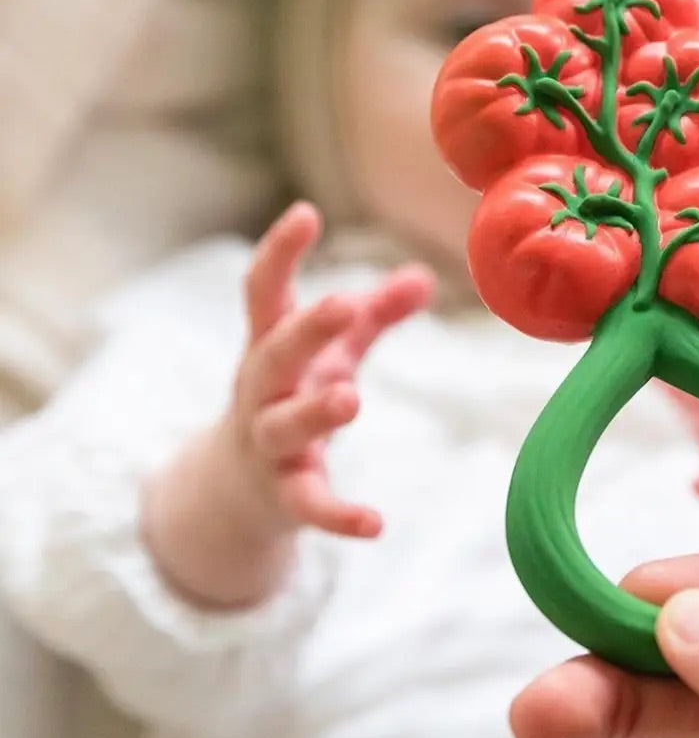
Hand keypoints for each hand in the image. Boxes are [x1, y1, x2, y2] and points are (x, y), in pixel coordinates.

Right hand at [142, 202, 434, 607]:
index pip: (264, 292)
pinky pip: (308, 506)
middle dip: (304, 330)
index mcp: (271, 347)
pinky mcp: (284, 497)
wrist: (235, 490)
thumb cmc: (291, 399)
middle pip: (274, 355)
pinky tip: (375, 524)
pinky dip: (338, 516)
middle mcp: (262, 391)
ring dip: (314, 411)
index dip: (280, 253)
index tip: (305, 213)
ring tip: (350, 398)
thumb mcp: (331, 356)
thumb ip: (375, 317)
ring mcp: (268, 446)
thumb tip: (424, 275)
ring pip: (283, 426)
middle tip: (342, 302)